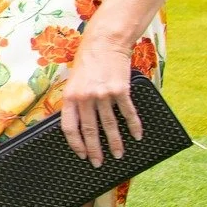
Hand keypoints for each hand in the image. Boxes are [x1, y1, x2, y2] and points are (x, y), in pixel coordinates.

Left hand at [59, 36, 141, 165]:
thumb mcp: (72, 81)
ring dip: (115, 143)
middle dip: (95, 150)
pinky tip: (136, 136)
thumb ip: (75, 102)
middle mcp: (86, 97)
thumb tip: (79, 124)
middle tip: (99, 163)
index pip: (69, 127)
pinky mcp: (121, 90)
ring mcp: (104, 94)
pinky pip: (128, 113)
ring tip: (118, 155)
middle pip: (90, 130)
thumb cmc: (87, 62)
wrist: (105, 43)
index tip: (82, 155)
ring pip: (110, 125)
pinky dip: (133, 126)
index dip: (76, 144)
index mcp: (70, 97)